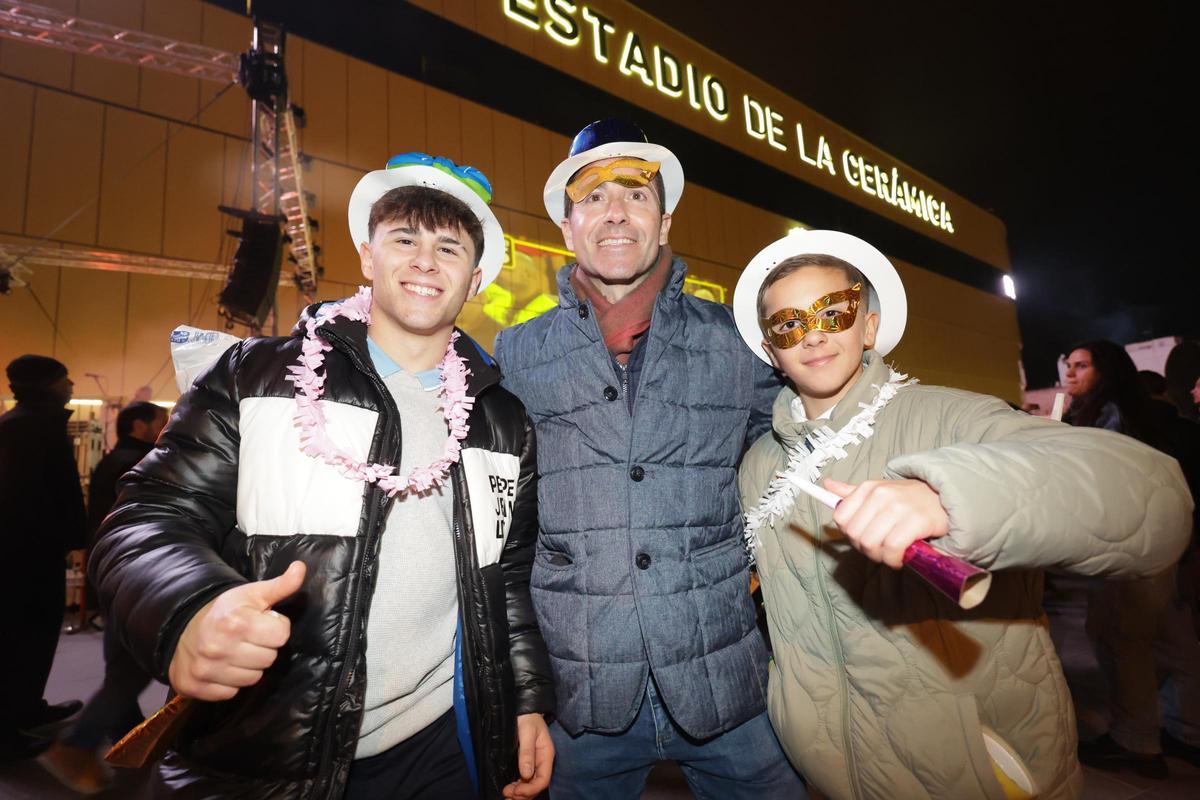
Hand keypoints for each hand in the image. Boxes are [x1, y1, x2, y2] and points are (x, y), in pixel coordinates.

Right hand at [168, 560, 305, 700]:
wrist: (181, 628)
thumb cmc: (225, 611)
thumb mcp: (252, 594)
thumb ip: (281, 585)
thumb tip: (301, 568)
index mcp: (236, 622)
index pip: (281, 636)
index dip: (276, 628)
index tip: (263, 623)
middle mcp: (219, 648)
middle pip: (269, 659)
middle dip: (264, 648)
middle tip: (249, 639)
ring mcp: (206, 670)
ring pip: (252, 679)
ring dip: (249, 667)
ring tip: (237, 652)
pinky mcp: (196, 687)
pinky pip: (231, 693)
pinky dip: (230, 683)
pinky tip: (223, 667)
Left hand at [502, 713, 553, 798]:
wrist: (524, 709)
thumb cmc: (527, 717)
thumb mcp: (527, 732)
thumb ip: (527, 752)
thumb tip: (525, 774)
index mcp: (546, 755)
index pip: (543, 779)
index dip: (531, 789)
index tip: (517, 791)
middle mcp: (542, 761)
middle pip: (537, 785)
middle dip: (524, 793)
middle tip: (508, 794)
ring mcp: (535, 763)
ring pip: (530, 784)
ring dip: (520, 792)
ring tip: (507, 794)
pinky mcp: (526, 762)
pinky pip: (525, 779)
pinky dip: (518, 786)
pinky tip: (510, 788)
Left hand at [825, 479, 949, 568]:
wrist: (945, 499)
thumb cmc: (909, 499)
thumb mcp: (880, 491)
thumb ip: (852, 492)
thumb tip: (827, 485)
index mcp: (868, 488)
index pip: (841, 518)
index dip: (849, 534)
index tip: (863, 538)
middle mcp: (881, 495)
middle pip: (855, 534)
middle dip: (864, 548)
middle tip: (880, 549)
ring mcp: (899, 507)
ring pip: (870, 543)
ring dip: (879, 556)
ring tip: (890, 554)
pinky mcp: (916, 521)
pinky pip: (892, 548)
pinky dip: (893, 560)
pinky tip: (900, 558)